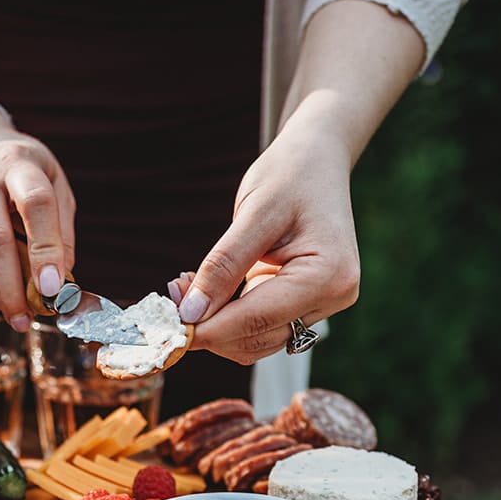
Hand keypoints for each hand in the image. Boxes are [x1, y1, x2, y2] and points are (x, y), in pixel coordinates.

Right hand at [0, 115, 75, 331]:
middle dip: (12, 289)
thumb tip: (59, 286)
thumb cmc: (22, 177)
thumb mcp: (55, 186)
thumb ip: (61, 232)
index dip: (45, 249)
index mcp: (17, 165)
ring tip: (6, 309)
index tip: (53, 288)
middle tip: (27, 319)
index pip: (34, 203)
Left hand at [171, 120, 359, 364]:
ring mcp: (323, 304)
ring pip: (256, 340)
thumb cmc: (290, 176)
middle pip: (257, 338)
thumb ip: (223, 265)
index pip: (258, 320)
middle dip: (209, 326)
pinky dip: (229, 316)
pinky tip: (205, 291)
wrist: (317, 160)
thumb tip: (190, 314)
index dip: (209, 329)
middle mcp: (334, 297)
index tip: (167, 328)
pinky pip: (261, 325)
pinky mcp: (306, 303)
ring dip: (216, 324)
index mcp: (329, 276)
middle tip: (169, 298)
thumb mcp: (254, 214)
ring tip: (185, 288)